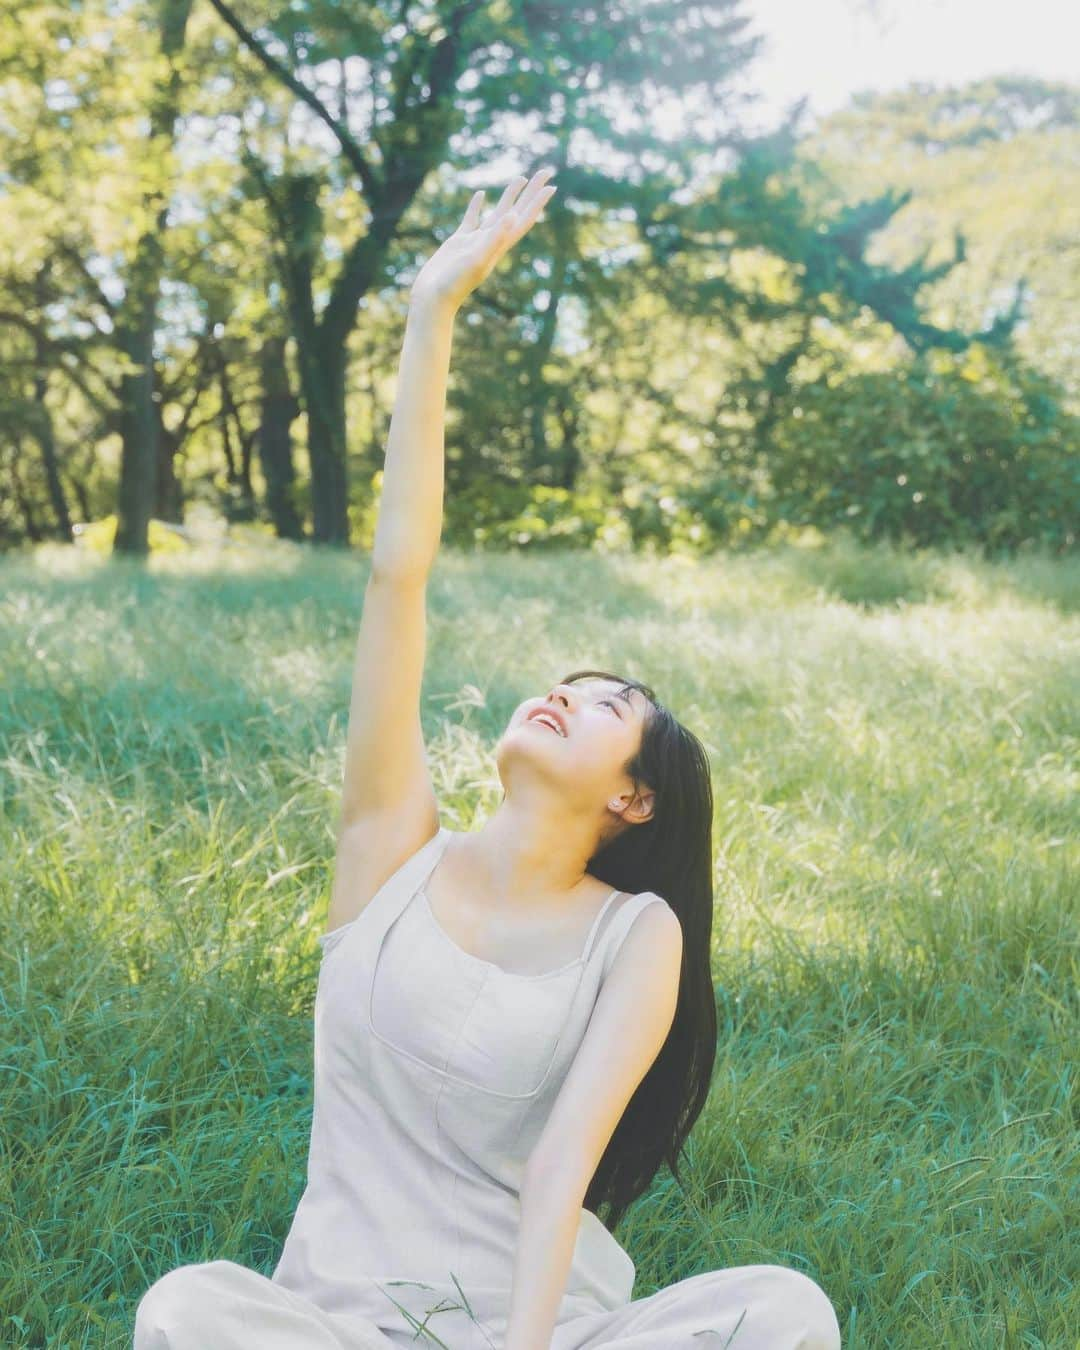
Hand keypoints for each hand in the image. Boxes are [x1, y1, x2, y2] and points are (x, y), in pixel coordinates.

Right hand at [411, 167, 557, 312]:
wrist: (434, 297)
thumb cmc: (455, 282)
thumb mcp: (477, 258)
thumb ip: (495, 238)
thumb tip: (514, 215)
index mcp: (499, 246)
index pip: (524, 219)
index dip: (537, 203)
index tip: (552, 185)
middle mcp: (492, 242)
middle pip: (516, 211)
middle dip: (531, 193)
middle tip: (545, 172)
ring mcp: (476, 241)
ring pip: (498, 213)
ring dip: (510, 196)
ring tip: (521, 178)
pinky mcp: (459, 242)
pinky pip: (472, 219)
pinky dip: (477, 206)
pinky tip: (480, 195)